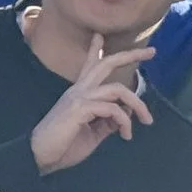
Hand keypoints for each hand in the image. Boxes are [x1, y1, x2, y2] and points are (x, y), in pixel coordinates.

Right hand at [26, 30, 154, 175]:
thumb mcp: (92, 133)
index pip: (90, 66)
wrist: (39, 157)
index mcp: (79, 94)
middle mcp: (78, 91)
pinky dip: (124, 122)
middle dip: (130, 55)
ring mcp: (79, 98)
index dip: (96, 49)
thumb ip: (107, 121)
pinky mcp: (80, 109)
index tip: (100, 35)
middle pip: (106, 64)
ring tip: (147, 120)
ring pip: (117, 89)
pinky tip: (125, 134)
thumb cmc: (63, 146)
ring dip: (137, 104)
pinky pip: (113, 109)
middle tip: (152, 52)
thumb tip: (125, 113)